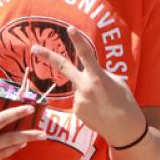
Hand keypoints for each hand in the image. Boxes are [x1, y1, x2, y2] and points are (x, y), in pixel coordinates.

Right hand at [0, 90, 46, 159]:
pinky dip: (8, 154)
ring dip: (20, 144)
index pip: (1, 121)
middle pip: (10, 140)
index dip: (16, 113)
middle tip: (44, 133)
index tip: (29, 107)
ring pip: (6, 152)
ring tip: (32, 139)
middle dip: (28, 135)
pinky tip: (13, 150)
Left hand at [31, 26, 145, 147]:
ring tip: (103, 103)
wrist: (125, 130)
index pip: (86, 53)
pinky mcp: (76, 111)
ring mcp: (78, 99)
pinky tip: (98, 110)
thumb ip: (101, 73)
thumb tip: (90, 72)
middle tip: (33, 47)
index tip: (70, 28)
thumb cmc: (125, 102)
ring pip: (78, 86)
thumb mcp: (117, 81)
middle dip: (47, 56)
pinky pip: (79, 100)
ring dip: (87, 90)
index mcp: (97, 76)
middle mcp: (84, 86)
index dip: (78, 40)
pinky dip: (87, 102)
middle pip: (63, 66)